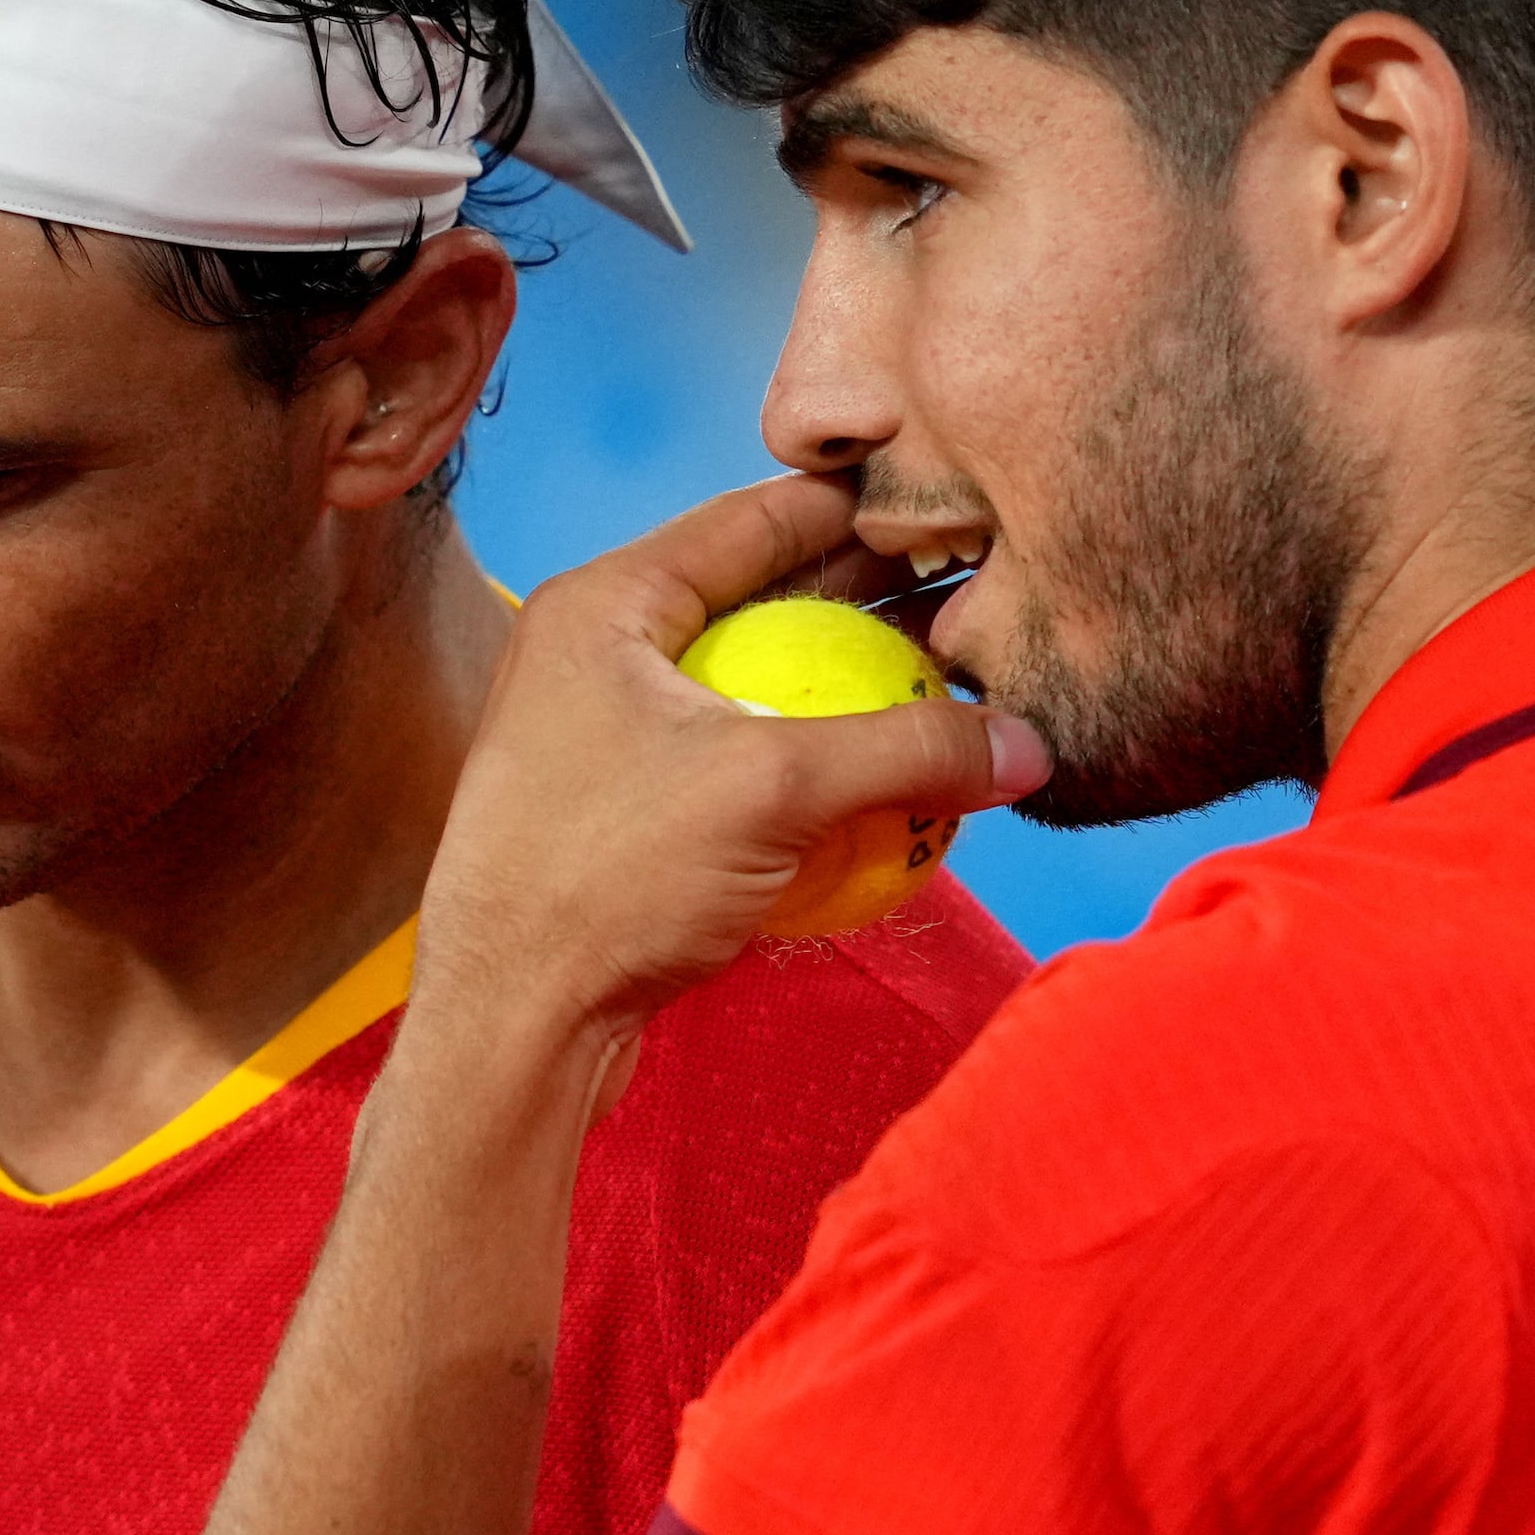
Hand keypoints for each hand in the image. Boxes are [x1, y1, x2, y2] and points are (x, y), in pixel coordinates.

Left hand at [417, 476, 1046, 1059]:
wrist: (509, 1025)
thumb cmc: (605, 879)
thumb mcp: (773, 789)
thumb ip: (907, 751)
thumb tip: (1025, 746)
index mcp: (606, 603)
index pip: (754, 518)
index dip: (862, 509)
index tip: (953, 510)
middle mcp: (598, 653)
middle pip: (760, 602)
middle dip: (867, 608)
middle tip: (972, 608)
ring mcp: (607, 737)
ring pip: (754, 691)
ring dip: (844, 699)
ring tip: (943, 701)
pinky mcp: (624, 817)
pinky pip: (739, 769)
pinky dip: (809, 776)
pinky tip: (882, 798)